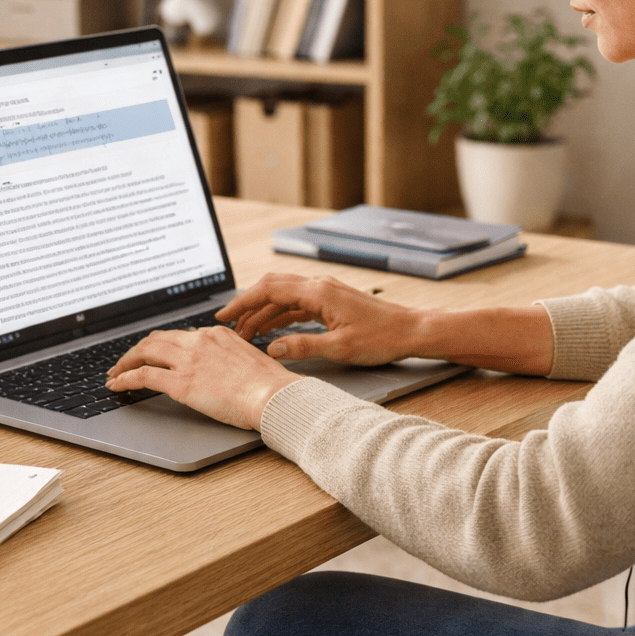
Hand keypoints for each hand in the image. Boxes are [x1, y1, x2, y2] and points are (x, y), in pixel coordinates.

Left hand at [105, 326, 301, 430]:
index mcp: (216, 334)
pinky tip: (117, 385)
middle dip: (138, 349)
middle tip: (126, 361)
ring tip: (115, 372)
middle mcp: (199, 341)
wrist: (272, 395)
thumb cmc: (269, 385)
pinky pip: (142, 375)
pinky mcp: (180, 383)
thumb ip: (230, 356)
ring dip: (126, 362)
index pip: (180, 335)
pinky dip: (125, 379)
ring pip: (145, 352)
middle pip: (158, 339)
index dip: (162, 345)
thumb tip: (222, 368)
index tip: (154, 353)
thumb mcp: (249, 359)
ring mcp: (188, 360)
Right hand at [216, 273, 429, 366]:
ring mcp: (326, 292)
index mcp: (318, 292)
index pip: (269, 290)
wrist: (411, 331)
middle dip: (248, 306)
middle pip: (273, 288)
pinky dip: (281, 315)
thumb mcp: (340, 348)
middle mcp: (319, 286)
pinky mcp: (332, 302)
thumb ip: (302, 347)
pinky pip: (298, 304)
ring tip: (246, 333)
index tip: (224, 316)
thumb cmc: (382, 338)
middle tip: (229, 325)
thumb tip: (271, 348)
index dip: (243, 303)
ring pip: (285, 296)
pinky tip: (272, 330)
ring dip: (264, 312)